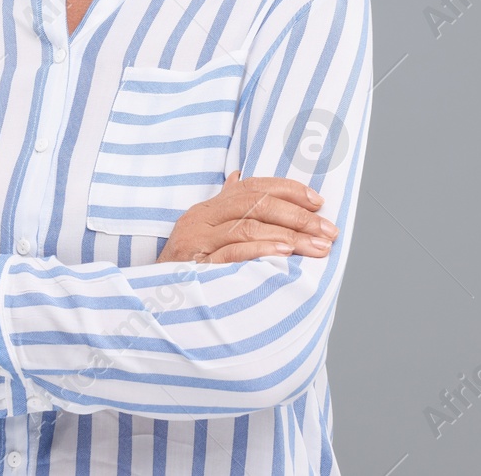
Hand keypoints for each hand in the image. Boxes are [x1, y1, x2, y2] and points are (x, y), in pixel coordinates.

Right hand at [157, 171, 338, 264]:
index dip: (288, 190)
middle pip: (256, 204)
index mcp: (209, 208)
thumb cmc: (187, 269)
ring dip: (289, 235)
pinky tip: (285, 253)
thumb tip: (238, 176)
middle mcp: (201, 218)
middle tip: (328, 230)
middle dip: (298, 216)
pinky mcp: (196, 264)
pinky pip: (233, 252)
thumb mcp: (206, 235)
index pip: (253, 187)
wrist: (153, 303)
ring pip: (249, 226)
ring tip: (317, 246)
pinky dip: (261, 249)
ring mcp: (197, 240)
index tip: (319, 202)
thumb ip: (226, 209)